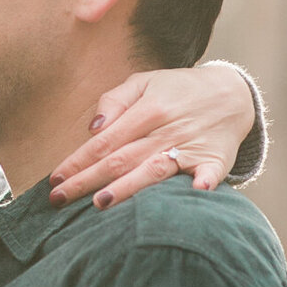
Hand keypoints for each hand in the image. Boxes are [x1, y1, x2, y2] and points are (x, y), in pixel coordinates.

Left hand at [48, 62, 254, 207]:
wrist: (231, 92)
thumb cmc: (178, 90)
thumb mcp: (144, 82)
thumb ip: (114, 101)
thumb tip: (93, 129)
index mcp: (147, 110)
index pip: (104, 141)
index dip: (78, 161)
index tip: (55, 180)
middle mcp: (167, 129)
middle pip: (121, 159)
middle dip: (87, 180)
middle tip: (59, 200)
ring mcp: (191, 145)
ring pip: (155, 169)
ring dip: (129, 187)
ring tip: (102, 203)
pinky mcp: (215, 158)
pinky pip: (210, 173)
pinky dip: (203, 183)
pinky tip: (195, 192)